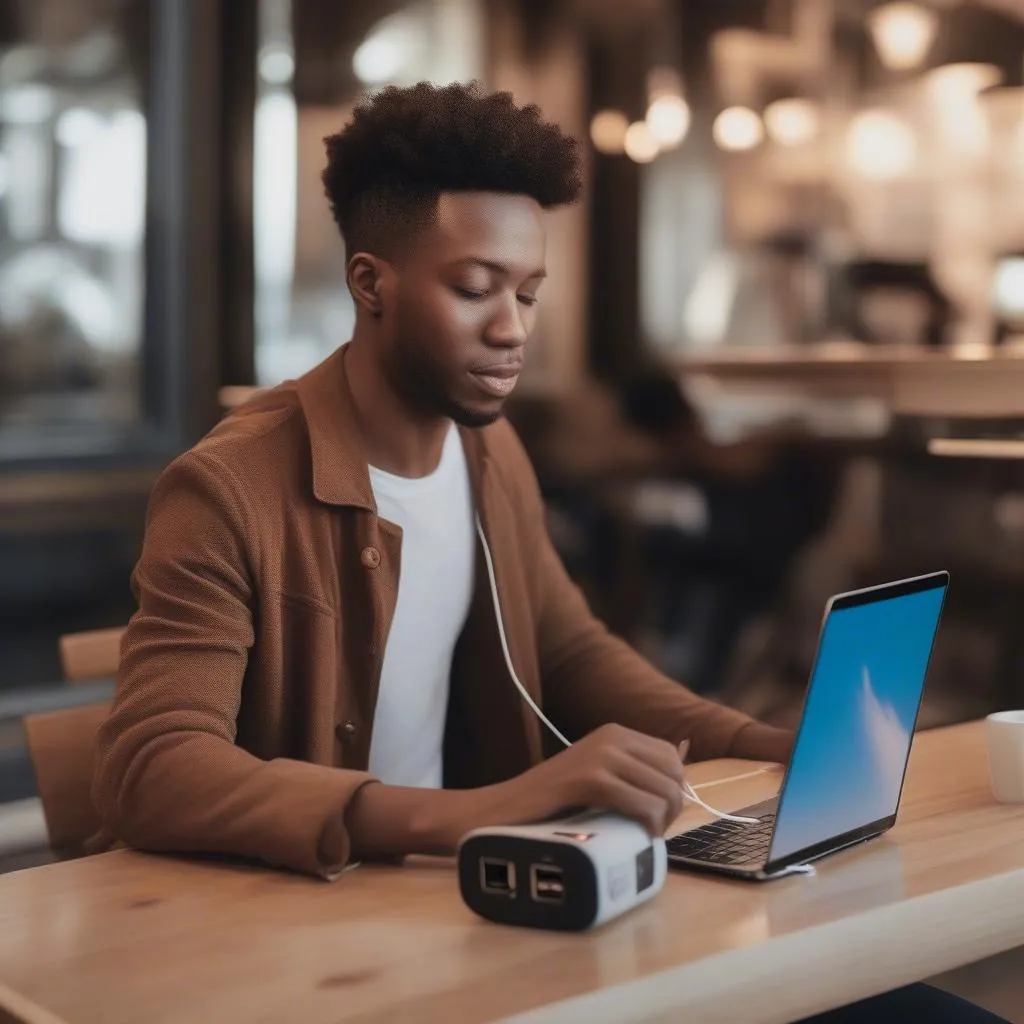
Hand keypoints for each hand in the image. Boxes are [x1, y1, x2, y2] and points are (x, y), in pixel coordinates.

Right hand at [341, 724, 686, 863]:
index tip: (651, 818)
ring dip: (659, 822)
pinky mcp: (587, 777)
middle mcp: (611, 736)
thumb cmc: (551, 807)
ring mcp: (600, 754)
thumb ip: (636, 770)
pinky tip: (632, 835)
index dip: (671, 793)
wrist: (498, 814)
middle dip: (669, 810)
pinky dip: (646, 825)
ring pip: (663, 791)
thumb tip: (684, 749)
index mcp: (616, 733)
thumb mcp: (600, 780)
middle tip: (644, 832)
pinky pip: (642, 803)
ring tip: (635, 836)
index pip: (672, 760)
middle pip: (673, 775)